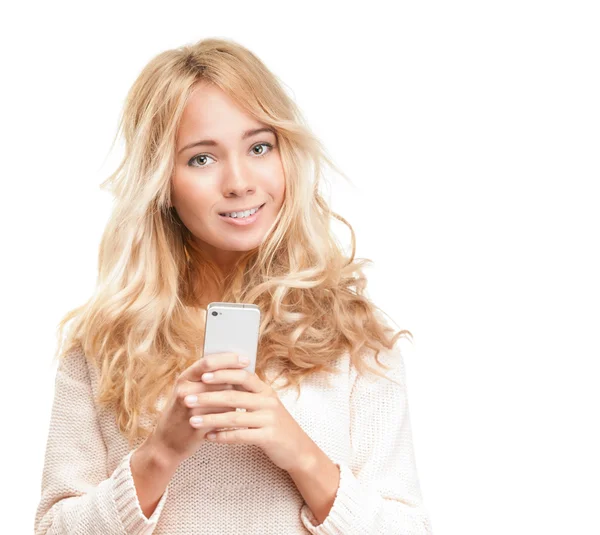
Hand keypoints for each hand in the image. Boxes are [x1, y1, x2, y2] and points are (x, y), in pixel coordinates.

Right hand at [147, 352, 247, 466]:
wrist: (166, 443)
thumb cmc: (182, 413)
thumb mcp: (189, 392)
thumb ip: (208, 380)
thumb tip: (238, 370)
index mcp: (184, 378)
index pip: (208, 362)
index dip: (228, 359)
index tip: (245, 359)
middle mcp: (185, 390)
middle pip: (219, 379)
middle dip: (238, 378)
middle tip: (254, 377)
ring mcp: (190, 408)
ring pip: (224, 398)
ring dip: (238, 397)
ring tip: (250, 397)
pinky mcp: (197, 425)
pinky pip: (223, 416)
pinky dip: (233, 414)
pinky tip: (241, 415)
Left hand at [184, 362, 317, 472]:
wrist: (298, 449)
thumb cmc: (275, 425)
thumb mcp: (266, 404)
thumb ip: (248, 392)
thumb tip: (224, 377)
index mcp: (265, 390)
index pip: (242, 375)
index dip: (222, 374)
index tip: (201, 376)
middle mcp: (268, 401)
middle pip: (233, 395)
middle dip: (207, 397)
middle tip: (187, 399)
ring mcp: (270, 419)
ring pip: (234, 417)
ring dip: (210, 418)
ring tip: (192, 421)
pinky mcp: (269, 437)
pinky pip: (240, 436)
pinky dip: (222, 436)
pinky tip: (208, 438)